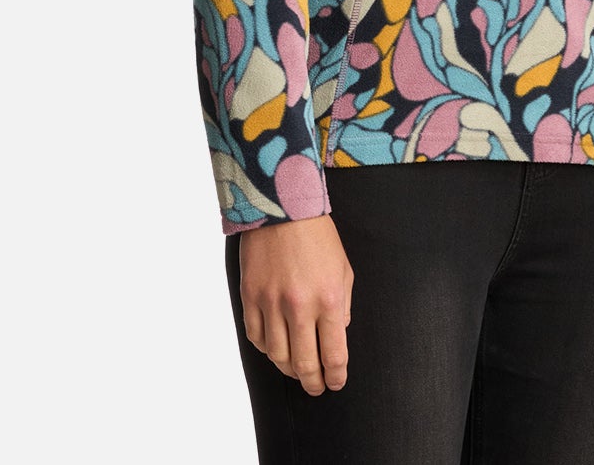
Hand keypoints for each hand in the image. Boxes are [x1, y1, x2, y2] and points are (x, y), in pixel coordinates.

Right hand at [238, 214, 354, 395]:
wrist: (282, 207)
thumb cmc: (318, 237)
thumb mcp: (343, 269)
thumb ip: (343, 306)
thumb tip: (337, 335)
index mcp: (329, 299)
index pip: (334, 354)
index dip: (336, 376)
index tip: (336, 383)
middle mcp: (299, 306)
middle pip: (304, 364)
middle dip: (313, 382)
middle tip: (316, 388)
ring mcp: (271, 302)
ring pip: (278, 356)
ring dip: (289, 370)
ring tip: (296, 371)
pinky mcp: (250, 296)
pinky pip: (256, 337)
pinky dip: (266, 349)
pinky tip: (275, 348)